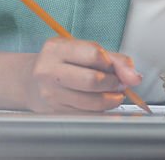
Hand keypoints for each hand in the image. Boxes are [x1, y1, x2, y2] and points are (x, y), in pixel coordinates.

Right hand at [22, 37, 142, 111]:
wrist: (29, 80)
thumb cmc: (62, 62)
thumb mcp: (82, 50)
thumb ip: (114, 59)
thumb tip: (135, 77)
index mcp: (57, 48)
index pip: (94, 54)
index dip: (112, 63)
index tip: (117, 67)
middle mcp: (49, 70)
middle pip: (93, 80)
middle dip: (113, 83)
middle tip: (119, 83)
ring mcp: (50, 94)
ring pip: (91, 102)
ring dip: (111, 99)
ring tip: (114, 94)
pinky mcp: (53, 112)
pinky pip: (86, 115)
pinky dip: (100, 111)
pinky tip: (101, 103)